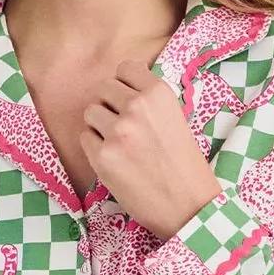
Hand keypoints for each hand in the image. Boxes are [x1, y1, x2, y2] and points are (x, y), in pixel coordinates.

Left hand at [81, 57, 221, 241]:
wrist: (188, 206)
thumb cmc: (185, 165)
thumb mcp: (176, 118)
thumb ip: (150, 101)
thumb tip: (123, 88)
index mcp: (158, 93)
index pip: (125, 68)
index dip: (124, 85)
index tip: (129, 99)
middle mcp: (136, 107)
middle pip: (103, 88)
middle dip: (110, 105)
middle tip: (123, 126)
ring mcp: (118, 132)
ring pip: (90, 112)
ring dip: (99, 125)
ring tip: (118, 143)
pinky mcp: (103, 157)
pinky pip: (85, 138)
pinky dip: (95, 147)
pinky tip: (114, 159)